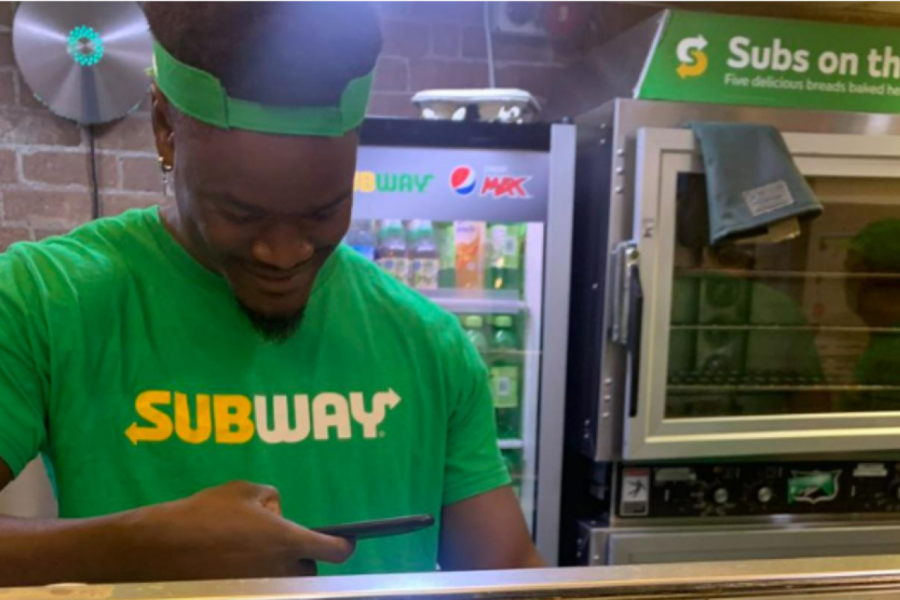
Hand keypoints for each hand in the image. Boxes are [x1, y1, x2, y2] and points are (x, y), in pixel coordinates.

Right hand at [130, 481, 353, 580]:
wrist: (159, 551)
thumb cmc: (202, 516)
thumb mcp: (242, 491)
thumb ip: (272, 499)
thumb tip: (278, 514)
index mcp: (287, 540)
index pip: (335, 551)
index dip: (342, 546)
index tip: (344, 543)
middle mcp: (282, 572)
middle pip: (309, 572)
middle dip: (299, 560)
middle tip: (272, 548)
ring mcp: (264, 592)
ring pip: (287, 586)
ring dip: (278, 574)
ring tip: (247, 558)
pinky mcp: (245, 599)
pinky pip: (262, 592)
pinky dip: (256, 584)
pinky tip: (233, 569)